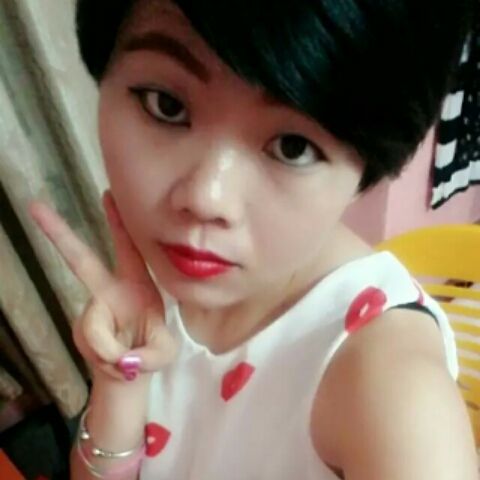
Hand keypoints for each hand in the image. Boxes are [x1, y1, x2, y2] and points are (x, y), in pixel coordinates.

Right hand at [28, 190, 176, 382]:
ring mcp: (92, 309)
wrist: (131, 373)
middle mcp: (110, 291)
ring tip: (128, 359)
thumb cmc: (154, 353)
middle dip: (59, 233)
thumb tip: (121, 358)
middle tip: (35, 206)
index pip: (127, 248)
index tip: (106, 194)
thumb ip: (148, 354)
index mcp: (138, 285)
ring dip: (112, 349)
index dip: (117, 223)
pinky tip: (114, 361)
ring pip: (93, 326)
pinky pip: (90, 342)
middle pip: (81, 260)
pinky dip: (106, 357)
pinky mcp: (81, 328)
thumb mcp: (165, 354)